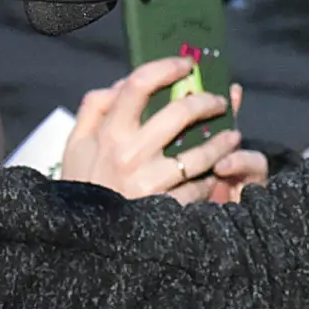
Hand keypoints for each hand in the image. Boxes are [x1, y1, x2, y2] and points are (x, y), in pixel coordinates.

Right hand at [61, 59, 265, 204]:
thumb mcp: (76, 147)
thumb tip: (121, 83)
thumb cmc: (84, 187)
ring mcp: (148, 183)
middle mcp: (128, 154)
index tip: (186, 64)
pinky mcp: (164, 208)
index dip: (166, 67)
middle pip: (179, 113)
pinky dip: (211, 178)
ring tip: (233, 136)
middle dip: (207, 101)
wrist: (82, 244)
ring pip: (199, 153)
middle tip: (219, 100)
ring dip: (223, 141)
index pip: (138, 85)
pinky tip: (217, 174)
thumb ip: (94, 109)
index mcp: (107, 134)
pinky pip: (199, 186)